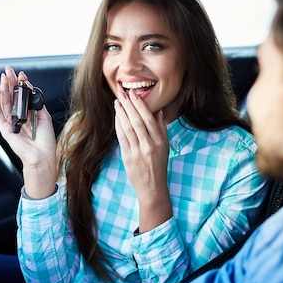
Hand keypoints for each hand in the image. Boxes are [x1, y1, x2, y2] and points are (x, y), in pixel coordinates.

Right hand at [0, 66, 56, 197]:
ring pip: (4, 102)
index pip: (21, 96)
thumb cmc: (45, 140)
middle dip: (9, 82)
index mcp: (27, 114)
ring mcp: (11, 122)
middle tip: (8, 71)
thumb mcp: (44, 116)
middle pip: (11, 96)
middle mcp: (18, 117)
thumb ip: (36, 102)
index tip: (21, 74)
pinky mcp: (5, 129)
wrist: (42, 155)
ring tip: (4, 77)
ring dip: (3, 88)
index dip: (19, 84)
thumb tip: (30, 88)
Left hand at [114, 88, 172, 231]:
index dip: (141, 105)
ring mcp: (137, 152)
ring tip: (118, 102)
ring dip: (122, 113)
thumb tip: (157, 111)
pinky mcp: (128, 157)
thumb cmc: (159, 166)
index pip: (149, 119)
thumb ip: (161, 129)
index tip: (135, 95)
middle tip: (123, 94)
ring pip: (128, 128)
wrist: (152, 188)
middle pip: (137, 121)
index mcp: (160, 142)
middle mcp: (149, 146)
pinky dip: (118, 125)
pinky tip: (117, 117)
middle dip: (129, 105)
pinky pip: (122, 138)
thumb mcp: (165, 147)